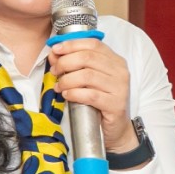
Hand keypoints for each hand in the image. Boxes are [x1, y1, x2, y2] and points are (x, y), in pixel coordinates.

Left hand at [48, 37, 136, 152]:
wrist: (116, 129)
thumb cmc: (101, 102)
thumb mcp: (89, 80)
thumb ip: (75, 65)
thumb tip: (54, 54)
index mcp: (116, 61)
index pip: (93, 44)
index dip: (72, 45)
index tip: (55, 50)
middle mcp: (120, 72)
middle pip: (88, 58)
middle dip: (65, 63)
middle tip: (54, 71)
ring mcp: (120, 88)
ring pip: (87, 76)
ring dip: (67, 80)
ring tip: (59, 86)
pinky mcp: (115, 105)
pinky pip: (90, 95)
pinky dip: (74, 93)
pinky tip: (67, 95)